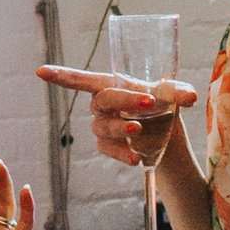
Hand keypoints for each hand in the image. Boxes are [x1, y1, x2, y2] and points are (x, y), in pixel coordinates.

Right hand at [37, 63, 198, 170]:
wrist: (168, 136)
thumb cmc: (164, 105)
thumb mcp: (173, 94)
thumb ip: (178, 92)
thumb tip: (189, 97)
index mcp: (111, 84)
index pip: (81, 80)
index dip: (61, 76)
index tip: (40, 71)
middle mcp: (102, 105)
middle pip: (103, 100)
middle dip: (125, 101)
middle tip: (150, 103)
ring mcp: (102, 126)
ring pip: (104, 126)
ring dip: (122, 128)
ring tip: (140, 130)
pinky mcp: (108, 146)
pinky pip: (108, 149)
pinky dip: (122, 153)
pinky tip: (135, 158)